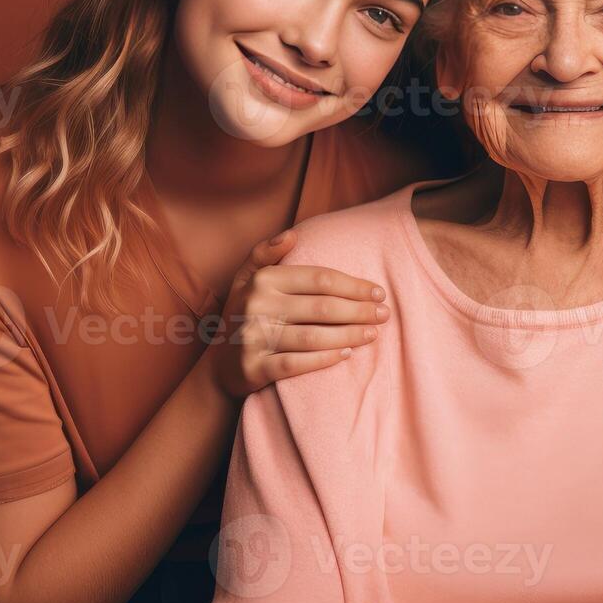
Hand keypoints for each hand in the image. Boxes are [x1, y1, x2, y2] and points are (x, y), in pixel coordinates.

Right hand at [202, 230, 390, 400]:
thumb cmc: (243, 314)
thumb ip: (265, 253)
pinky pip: (297, 364)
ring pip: (314, 336)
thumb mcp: (246, 278)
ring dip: (350, 335)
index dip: (353, 285)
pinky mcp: (254, 368)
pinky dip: (325, 359)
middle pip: (322, 307)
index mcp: (262, 280)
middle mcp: (256, 307)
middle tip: (385, 314)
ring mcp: (254, 339)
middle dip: (359, 310)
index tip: (378, 292)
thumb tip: (293, 234)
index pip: (319, 279)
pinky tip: (347, 354)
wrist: (217, 365)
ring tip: (373, 333)